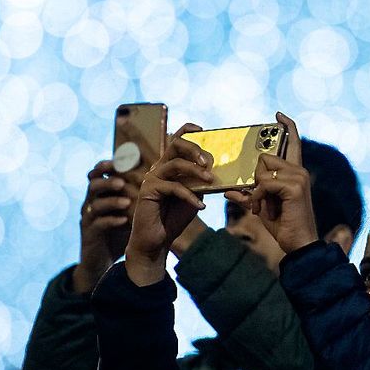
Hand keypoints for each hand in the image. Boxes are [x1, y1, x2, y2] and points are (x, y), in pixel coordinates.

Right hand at [72, 160, 138, 293]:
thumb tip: (162, 177)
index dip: (109, 165)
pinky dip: (111, 221)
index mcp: (101, 194)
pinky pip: (97, 225)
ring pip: (94, 204)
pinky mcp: (89, 234)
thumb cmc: (120, 232)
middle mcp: (92, 202)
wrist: (103, 261)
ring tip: (127, 201)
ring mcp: (89, 218)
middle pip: (93, 184)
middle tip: (122, 181)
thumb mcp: (128, 211)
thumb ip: (138, 194)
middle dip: (107, 180)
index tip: (125, 161)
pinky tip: (124, 221)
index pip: (100, 174)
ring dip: (110, 201)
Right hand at [125, 124, 213, 285]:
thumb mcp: (195, 196)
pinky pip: (173, 187)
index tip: (203, 129)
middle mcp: (159, 167)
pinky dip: (190, 196)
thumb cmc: (175, 217)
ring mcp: (152, 178)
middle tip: (208, 162)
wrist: (158, 240)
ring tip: (210, 181)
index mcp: (170, 165)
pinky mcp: (149, 191)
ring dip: (196, 172)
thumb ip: (202, 182)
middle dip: (194, 149)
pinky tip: (201, 206)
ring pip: (175, 164)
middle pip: (175, 144)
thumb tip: (220, 171)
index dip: (188, 130)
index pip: (176, 140)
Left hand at [225, 112, 317, 253]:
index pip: (293, 142)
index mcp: (295, 173)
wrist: (298, 244)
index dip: (287, 126)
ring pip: (263, 169)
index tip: (277, 115)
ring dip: (258, 190)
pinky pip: (264, 183)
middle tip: (260, 199)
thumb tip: (228, 191)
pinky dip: (259, 197)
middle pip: (266, 157)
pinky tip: (263, 209)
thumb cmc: (283, 226)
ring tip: (262, 207)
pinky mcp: (294, 186)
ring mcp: (299, 177)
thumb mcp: (262, 208)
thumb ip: (249, 195)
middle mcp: (300, 171)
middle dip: (257, 178)